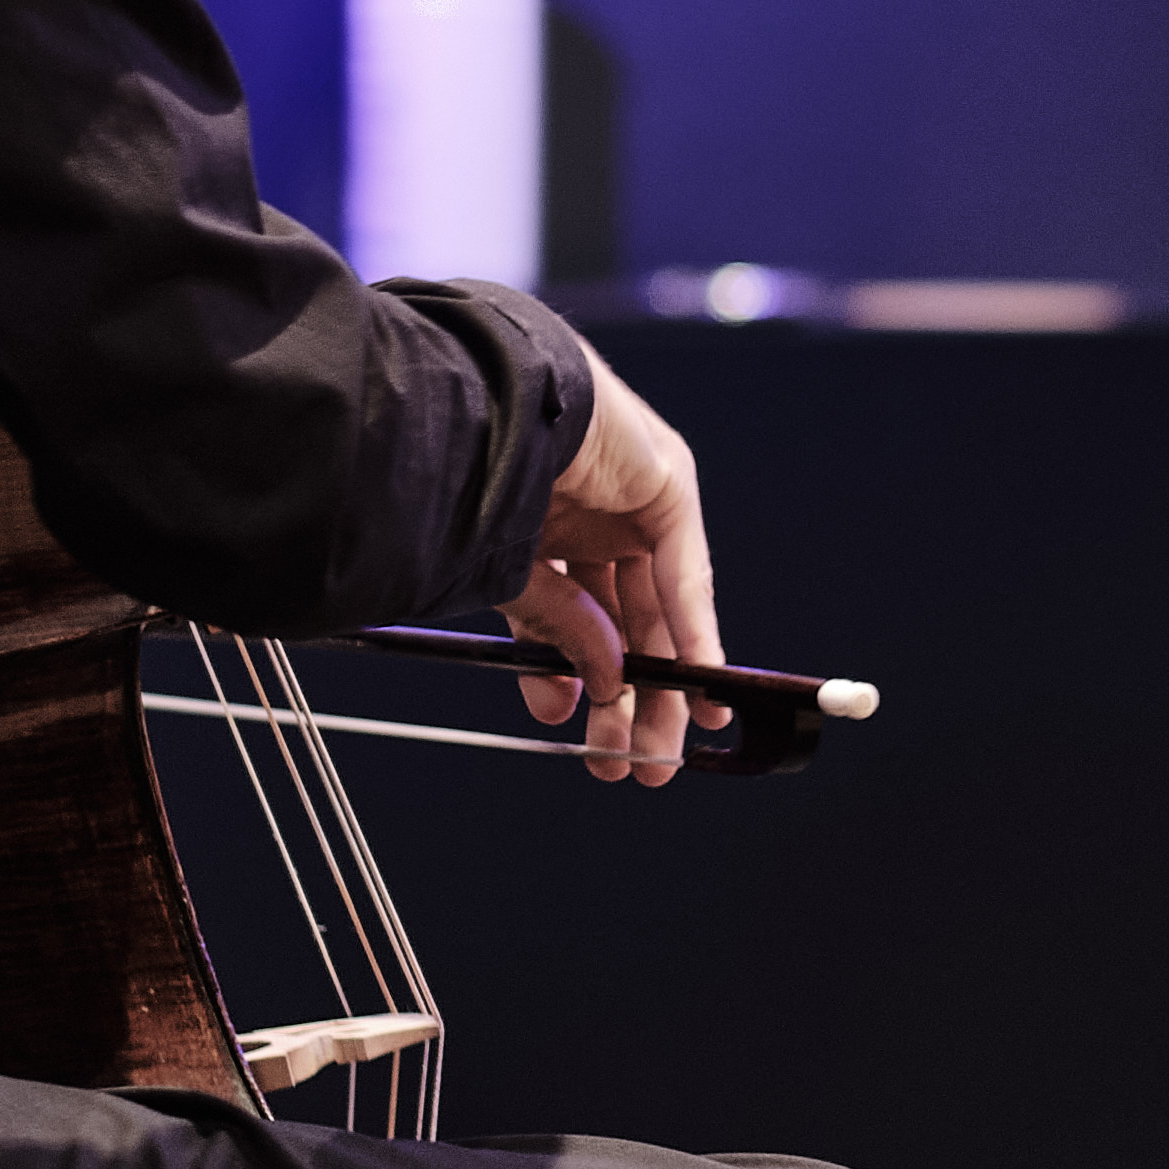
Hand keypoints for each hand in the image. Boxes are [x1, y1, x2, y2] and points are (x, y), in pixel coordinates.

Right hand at [506, 357, 726, 784]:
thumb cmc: (466, 478)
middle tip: (623, 762)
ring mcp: (630, 500)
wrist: (480, 406)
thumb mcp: (508, 577)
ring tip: (653, 748)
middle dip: (625, 696)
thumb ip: (558, 630)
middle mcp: (587, 515)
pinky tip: (701, 686)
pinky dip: (694, 631)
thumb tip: (596, 690)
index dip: (582, 673)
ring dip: (660, 681)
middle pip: (622, 620)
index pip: (571, 611)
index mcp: (536, 526)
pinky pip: (685, 572)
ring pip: (655, 609)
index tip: (578, 725)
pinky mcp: (667, 483)